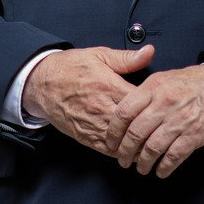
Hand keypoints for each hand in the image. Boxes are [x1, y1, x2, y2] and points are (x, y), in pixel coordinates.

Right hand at [22, 44, 154, 155]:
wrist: (40, 83)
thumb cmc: (70, 67)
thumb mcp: (99, 55)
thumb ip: (127, 58)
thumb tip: (149, 52)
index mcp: (107, 85)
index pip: (138, 101)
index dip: (153, 106)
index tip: (163, 106)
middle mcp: (100, 107)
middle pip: (132, 125)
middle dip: (148, 128)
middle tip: (163, 129)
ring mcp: (91, 124)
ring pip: (121, 142)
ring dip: (136, 144)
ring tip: (151, 143)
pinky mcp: (84, 136)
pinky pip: (106, 149)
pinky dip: (120, 151)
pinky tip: (130, 149)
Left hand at [105, 64, 203, 178]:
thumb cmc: (197, 81)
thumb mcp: (166, 77)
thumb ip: (146, 91)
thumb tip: (127, 108)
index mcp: (154, 87)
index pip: (124, 111)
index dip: (113, 131)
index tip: (110, 141)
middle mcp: (164, 103)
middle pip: (135, 133)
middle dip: (125, 152)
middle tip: (122, 159)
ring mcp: (179, 120)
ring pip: (152, 148)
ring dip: (143, 163)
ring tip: (141, 168)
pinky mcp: (194, 135)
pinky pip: (173, 157)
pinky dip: (164, 167)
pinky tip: (160, 171)